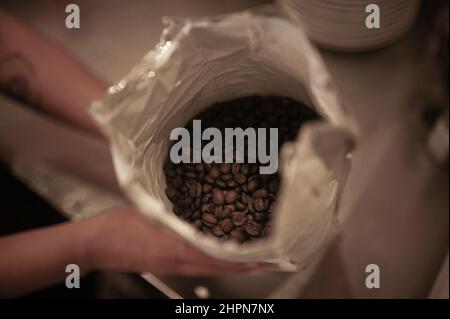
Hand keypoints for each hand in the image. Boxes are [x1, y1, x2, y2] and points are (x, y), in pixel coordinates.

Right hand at [81, 206, 259, 275]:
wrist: (94, 245)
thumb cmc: (116, 226)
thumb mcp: (147, 211)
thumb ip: (173, 213)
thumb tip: (196, 207)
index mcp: (173, 248)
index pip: (215, 256)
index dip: (241, 260)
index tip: (263, 257)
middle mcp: (177, 261)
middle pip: (218, 267)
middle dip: (245, 267)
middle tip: (270, 261)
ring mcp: (172, 266)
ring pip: (210, 268)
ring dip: (233, 266)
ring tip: (254, 261)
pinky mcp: (166, 266)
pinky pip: (198, 267)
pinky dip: (216, 263)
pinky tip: (222, 257)